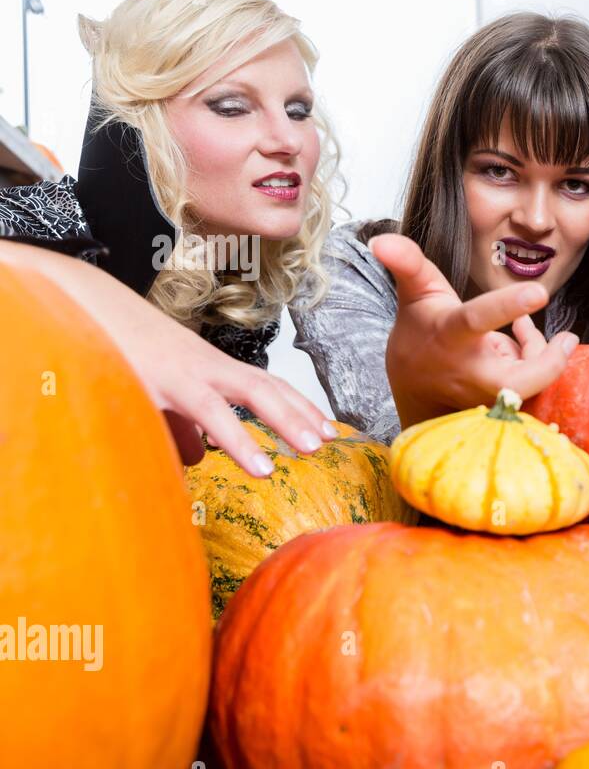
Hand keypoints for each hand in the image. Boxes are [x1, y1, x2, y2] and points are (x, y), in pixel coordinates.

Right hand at [4, 241, 334, 477]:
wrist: (78, 305)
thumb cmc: (118, 350)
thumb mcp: (156, 395)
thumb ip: (181, 430)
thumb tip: (201, 458)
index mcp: (208, 367)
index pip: (263, 384)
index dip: (296, 405)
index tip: (326, 428)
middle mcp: (205, 365)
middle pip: (266, 386)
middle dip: (300, 412)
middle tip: (330, 442)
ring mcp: (186, 371)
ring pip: (246, 395)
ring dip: (282, 421)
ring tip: (309, 450)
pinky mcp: (162, 381)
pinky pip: (205, 412)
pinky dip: (235, 436)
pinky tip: (254, 463)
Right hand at [372, 233, 578, 427]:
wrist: (415, 386)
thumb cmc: (422, 332)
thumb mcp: (415, 293)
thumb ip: (407, 262)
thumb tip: (380, 239)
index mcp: (451, 335)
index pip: (479, 319)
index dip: (508, 306)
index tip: (540, 292)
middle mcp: (471, 372)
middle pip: (520, 379)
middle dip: (549, 363)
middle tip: (567, 338)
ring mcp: (488, 395)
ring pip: (533, 380)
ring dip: (540, 353)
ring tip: (525, 330)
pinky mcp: (504, 407)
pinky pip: (534, 385)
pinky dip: (536, 361)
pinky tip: (522, 343)